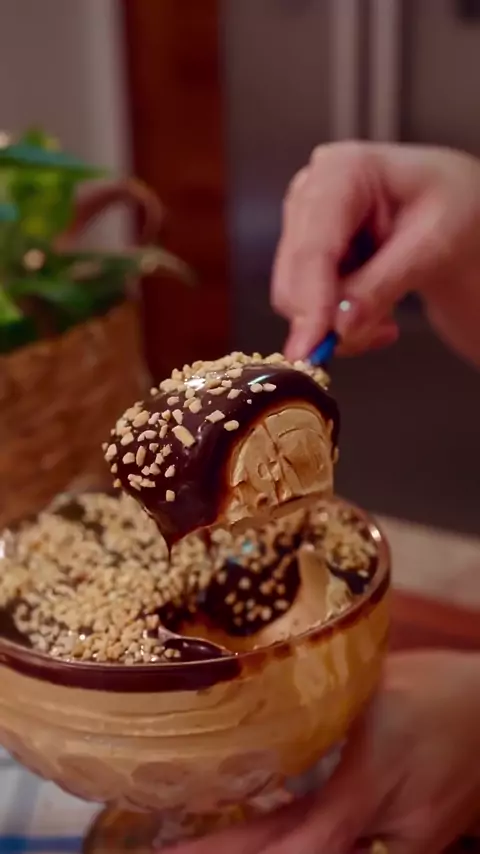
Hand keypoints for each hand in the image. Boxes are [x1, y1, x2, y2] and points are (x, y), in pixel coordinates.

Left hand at [172, 651, 479, 853]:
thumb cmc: (441, 687)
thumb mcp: (378, 685)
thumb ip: (323, 704)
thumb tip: (264, 703)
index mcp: (376, 778)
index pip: (298, 837)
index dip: (232, 851)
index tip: (173, 847)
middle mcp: (392, 828)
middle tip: (175, 852)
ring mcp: (410, 846)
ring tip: (216, 842)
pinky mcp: (420, 846)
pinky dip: (310, 848)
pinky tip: (277, 835)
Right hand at [272, 141, 479, 364]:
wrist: (455, 211)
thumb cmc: (453, 209)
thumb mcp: (433, 245)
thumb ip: (384, 284)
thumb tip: (341, 326)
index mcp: (342, 170)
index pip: (314, 246)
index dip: (310, 300)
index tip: (311, 347)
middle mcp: (310, 193)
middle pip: (295, 277)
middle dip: (332, 318)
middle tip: (383, 334)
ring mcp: (303, 224)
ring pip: (297, 299)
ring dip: (342, 325)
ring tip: (389, 320)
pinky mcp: (305, 254)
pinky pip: (307, 306)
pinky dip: (341, 323)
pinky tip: (377, 313)